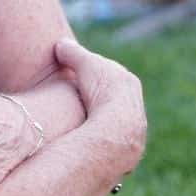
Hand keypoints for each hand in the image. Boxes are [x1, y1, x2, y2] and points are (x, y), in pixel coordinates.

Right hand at [54, 38, 146, 169]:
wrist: (117, 128)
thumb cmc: (101, 91)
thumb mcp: (84, 64)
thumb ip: (73, 53)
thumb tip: (61, 45)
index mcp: (127, 82)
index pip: (109, 76)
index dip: (92, 75)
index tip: (76, 79)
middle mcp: (135, 106)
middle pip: (114, 100)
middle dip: (99, 100)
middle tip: (77, 103)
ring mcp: (133, 130)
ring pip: (114, 123)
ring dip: (100, 125)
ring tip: (79, 128)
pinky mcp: (127, 151)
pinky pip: (111, 143)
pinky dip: (101, 141)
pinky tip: (87, 145)